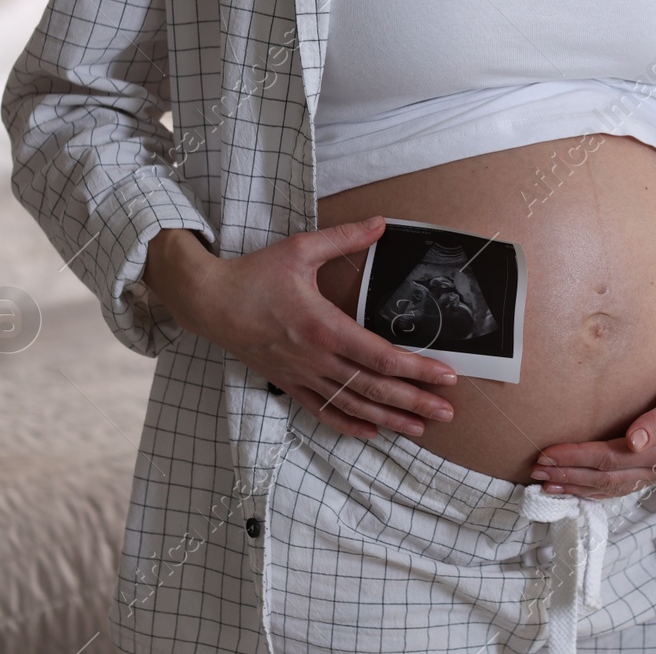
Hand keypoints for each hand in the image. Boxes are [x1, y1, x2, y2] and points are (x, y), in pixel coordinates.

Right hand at [143, 217, 458, 438]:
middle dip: (414, 401)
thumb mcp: (300, 249)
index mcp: (323, 326)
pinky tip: (371, 432)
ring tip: (420, 428)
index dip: (417, 369)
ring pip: (352, 405)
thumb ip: (344, 237)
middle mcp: (316, 358)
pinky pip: (322, 411)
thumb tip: (381, 223)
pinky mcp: (288, 383)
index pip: (381, 356)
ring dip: (388, 418)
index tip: (446, 375)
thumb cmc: (253, 275)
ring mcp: (301, 375)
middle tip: (447, 411)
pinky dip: (349, 424)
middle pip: (374, 387)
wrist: (208, 301)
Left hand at [528, 326, 655, 497]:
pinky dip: (599, 488)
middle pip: (606, 478)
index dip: (576, 459)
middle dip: (569, 476)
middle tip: (536, 473)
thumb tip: (635, 440)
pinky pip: (625, 483)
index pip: (610, 460)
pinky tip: (583, 487)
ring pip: (613, 486)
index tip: (546, 454)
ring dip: (580, 486)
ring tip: (549, 485)